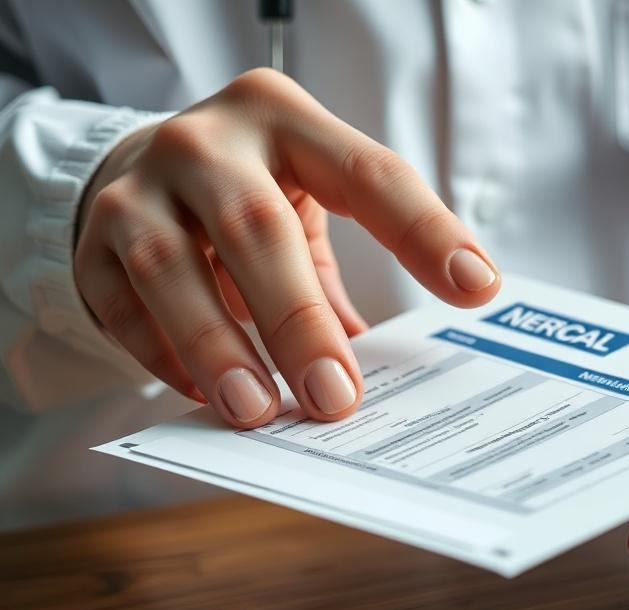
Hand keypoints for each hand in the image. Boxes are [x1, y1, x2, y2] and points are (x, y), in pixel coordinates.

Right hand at [75, 68, 499, 426]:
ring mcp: (140, 185)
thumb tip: (385, 369)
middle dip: (298, 321)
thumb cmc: (249, 196)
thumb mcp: (304, 202)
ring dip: (219, 347)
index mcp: (285, 120)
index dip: (425, 232)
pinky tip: (205, 392)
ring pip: (171, 266)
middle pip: (256, 228)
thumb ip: (342, 274)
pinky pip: (123, 304)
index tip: (477, 288)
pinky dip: (165, 355)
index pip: (370, 173)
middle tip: (336, 398)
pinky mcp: (91, 239)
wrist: (139, 172)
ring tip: (259, 410)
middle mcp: (208, 142)